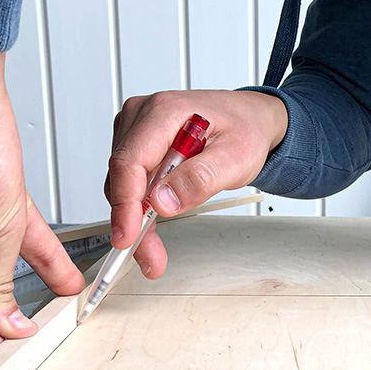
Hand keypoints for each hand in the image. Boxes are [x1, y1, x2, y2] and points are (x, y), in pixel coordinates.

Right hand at [104, 89, 287, 278]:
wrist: (249, 120)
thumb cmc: (244, 131)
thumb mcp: (236, 158)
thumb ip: (200, 179)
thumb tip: (163, 201)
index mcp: (165, 111)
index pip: (130, 161)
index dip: (126, 204)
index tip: (128, 236)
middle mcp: (143, 116)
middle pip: (122, 176)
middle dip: (132, 222)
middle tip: (150, 257)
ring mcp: (136, 129)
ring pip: (121, 184)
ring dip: (135, 220)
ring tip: (154, 249)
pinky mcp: (138, 145)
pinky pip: (129, 182)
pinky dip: (140, 209)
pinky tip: (153, 226)